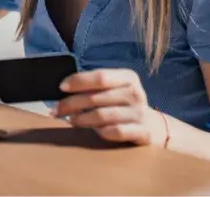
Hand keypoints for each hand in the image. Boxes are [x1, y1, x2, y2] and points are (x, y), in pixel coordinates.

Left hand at [51, 68, 165, 144]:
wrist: (153, 127)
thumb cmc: (123, 105)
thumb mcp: (114, 90)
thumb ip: (94, 87)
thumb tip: (63, 89)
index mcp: (128, 77)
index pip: (100, 77)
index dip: (78, 81)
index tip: (61, 87)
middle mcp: (135, 93)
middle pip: (96, 98)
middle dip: (72, 103)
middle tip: (56, 110)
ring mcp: (140, 113)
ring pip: (103, 115)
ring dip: (82, 119)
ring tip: (71, 121)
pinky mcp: (142, 132)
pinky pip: (116, 132)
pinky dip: (101, 132)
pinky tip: (94, 132)